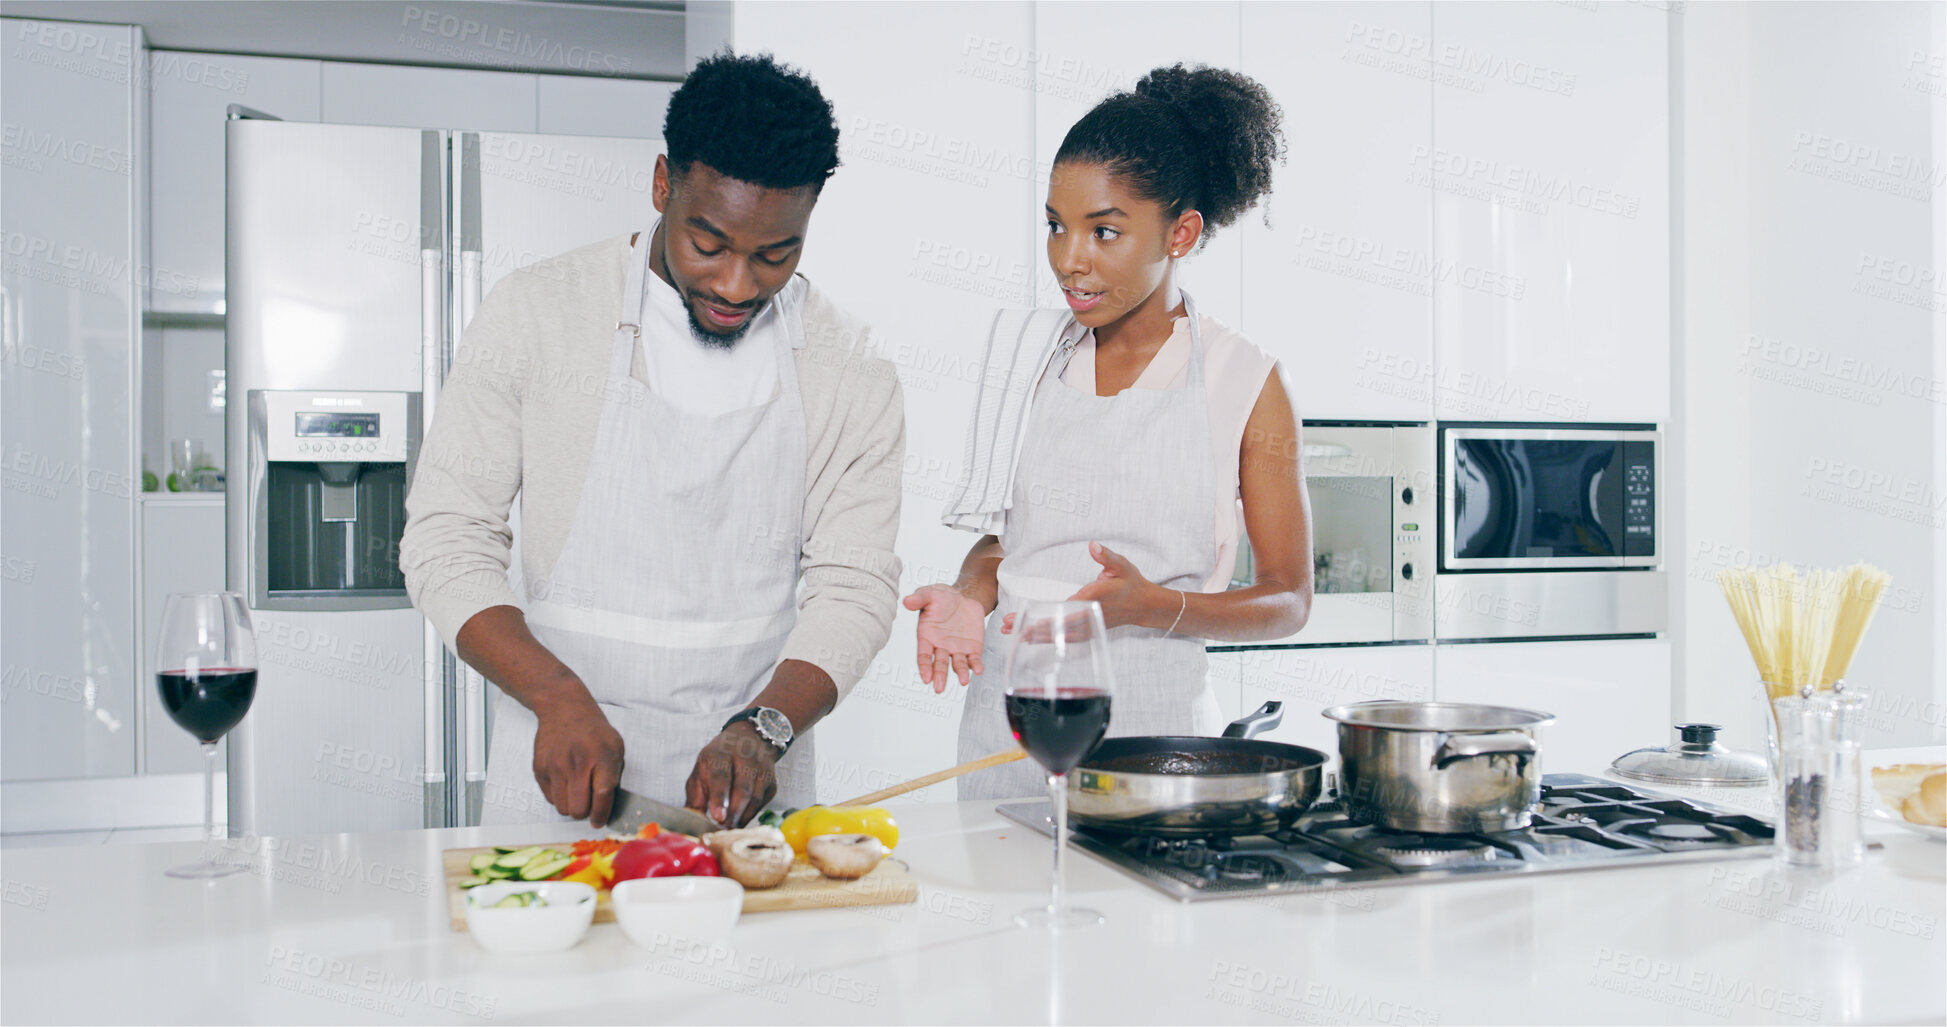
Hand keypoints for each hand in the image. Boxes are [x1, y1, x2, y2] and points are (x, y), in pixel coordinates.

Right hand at [531, 699, 625, 828]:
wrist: (563, 708)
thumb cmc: (593, 730)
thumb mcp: (615, 746)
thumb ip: (614, 775)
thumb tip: (608, 805)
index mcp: (601, 757)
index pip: (602, 796)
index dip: (601, 814)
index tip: (599, 821)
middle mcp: (577, 763)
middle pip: (578, 809)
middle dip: (585, 812)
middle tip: (588, 803)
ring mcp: (555, 766)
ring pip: (562, 808)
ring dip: (571, 806)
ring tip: (576, 792)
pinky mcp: (540, 769)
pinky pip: (550, 798)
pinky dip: (559, 797)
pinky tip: (565, 782)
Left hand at [685, 724, 777, 827]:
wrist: (749, 739)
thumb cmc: (719, 760)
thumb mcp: (701, 771)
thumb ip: (696, 797)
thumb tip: (690, 823)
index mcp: (720, 754)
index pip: (721, 777)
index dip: (719, 798)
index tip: (718, 817)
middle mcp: (745, 759)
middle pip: (742, 790)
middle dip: (732, 813)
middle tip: (722, 831)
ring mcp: (761, 770)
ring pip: (755, 799)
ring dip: (742, 818)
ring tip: (729, 831)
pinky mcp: (771, 783)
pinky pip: (762, 804)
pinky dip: (750, 816)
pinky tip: (739, 822)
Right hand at [903, 584, 987, 692]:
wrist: (964, 596)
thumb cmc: (942, 597)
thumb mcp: (929, 594)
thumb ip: (919, 599)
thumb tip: (907, 601)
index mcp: (927, 637)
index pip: (923, 655)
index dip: (924, 666)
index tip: (926, 677)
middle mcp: (941, 647)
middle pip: (939, 664)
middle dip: (939, 676)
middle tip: (939, 688)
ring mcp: (957, 649)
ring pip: (958, 664)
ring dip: (961, 673)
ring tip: (964, 681)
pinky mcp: (973, 648)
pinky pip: (974, 659)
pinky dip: (976, 665)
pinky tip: (978, 670)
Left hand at [1001, 541, 1167, 634]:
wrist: (1144, 605)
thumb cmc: (1131, 583)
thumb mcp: (1122, 565)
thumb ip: (1107, 556)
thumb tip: (1093, 545)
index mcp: (1095, 598)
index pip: (1068, 609)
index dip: (1048, 616)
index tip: (1030, 619)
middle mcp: (1090, 616)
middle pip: (1058, 626)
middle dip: (1033, 627)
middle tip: (1009, 627)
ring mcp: (1089, 627)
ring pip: (1059, 636)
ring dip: (1036, 636)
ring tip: (1012, 634)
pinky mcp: (1089, 631)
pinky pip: (1065, 639)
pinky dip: (1048, 640)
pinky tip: (1031, 640)